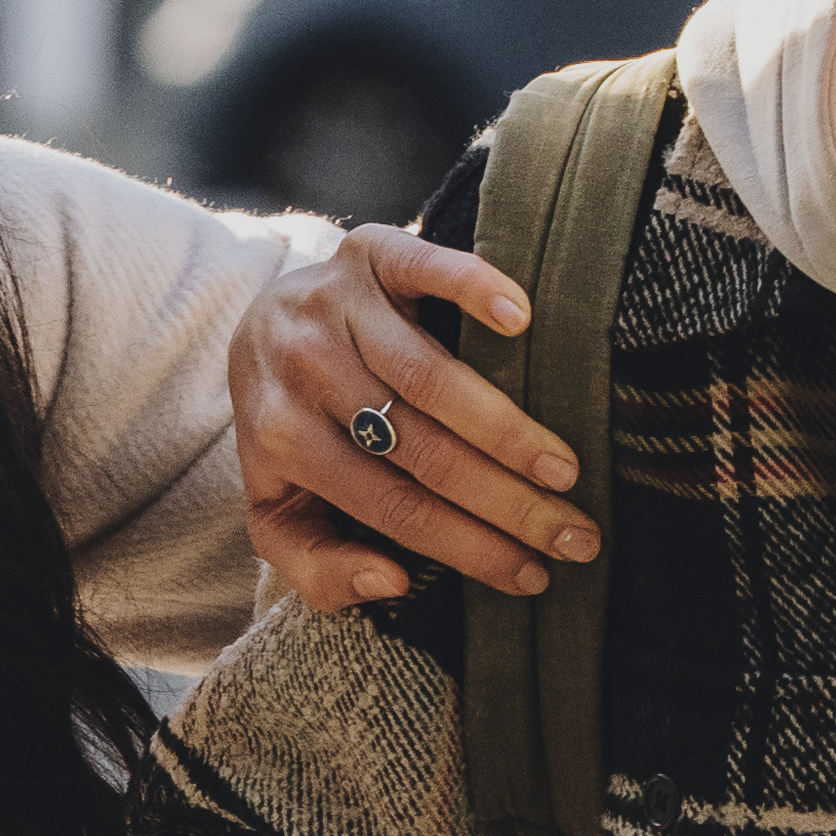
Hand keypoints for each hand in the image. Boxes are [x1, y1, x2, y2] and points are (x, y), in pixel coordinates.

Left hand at [234, 222, 594, 601]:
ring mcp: (334, 305)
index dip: (469, 547)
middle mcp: (303, 370)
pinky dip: (472, 288)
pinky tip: (520, 318)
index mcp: (283, 442)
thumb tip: (392, 581)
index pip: (394, 507)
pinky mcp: (367, 253)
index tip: (533, 573)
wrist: (260, 328)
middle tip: (575, 534)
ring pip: (432, 379)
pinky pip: (423, 267)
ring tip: (564, 468)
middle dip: (509, 503)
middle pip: (423, 451)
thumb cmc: (294, 434)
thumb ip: (319, 569)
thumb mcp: (282, 513)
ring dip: (508, 428)